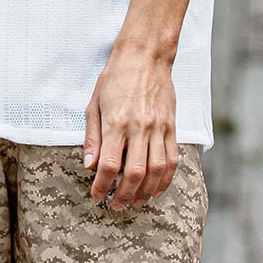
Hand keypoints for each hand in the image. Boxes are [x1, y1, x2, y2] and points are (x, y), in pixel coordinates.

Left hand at [82, 43, 178, 209]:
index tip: (96, 196)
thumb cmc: (115, 78)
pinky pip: (172, 158)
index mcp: (116, 123)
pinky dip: (166, 178)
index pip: (109, 165)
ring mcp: (158, 128)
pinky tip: (157, 189)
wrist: (145, 56)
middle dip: (124, 195)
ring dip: (146, 191)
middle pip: (135, 173)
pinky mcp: (171, 126)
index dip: (102, 186)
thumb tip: (89, 165)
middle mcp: (139, 128)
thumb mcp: (94, 104)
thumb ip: (92, 137)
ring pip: (156, 170)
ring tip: (136, 202)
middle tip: (116, 205)